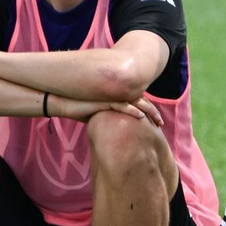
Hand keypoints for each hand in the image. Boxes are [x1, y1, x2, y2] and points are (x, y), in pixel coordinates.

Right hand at [49, 94, 163, 126]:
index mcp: (117, 98)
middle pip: (141, 102)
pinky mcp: (104, 102)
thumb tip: (118, 129)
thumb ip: (111, 118)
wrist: (64, 104)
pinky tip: (140, 116)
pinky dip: (132, 110)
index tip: (158, 121)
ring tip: (157, 120)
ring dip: (148, 111)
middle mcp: (116, 96)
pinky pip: (121, 105)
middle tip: (162, 122)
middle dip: (153, 112)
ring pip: (135, 103)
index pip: (138, 103)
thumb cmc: (80, 109)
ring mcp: (111, 97)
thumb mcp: (99, 115)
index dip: (149, 111)